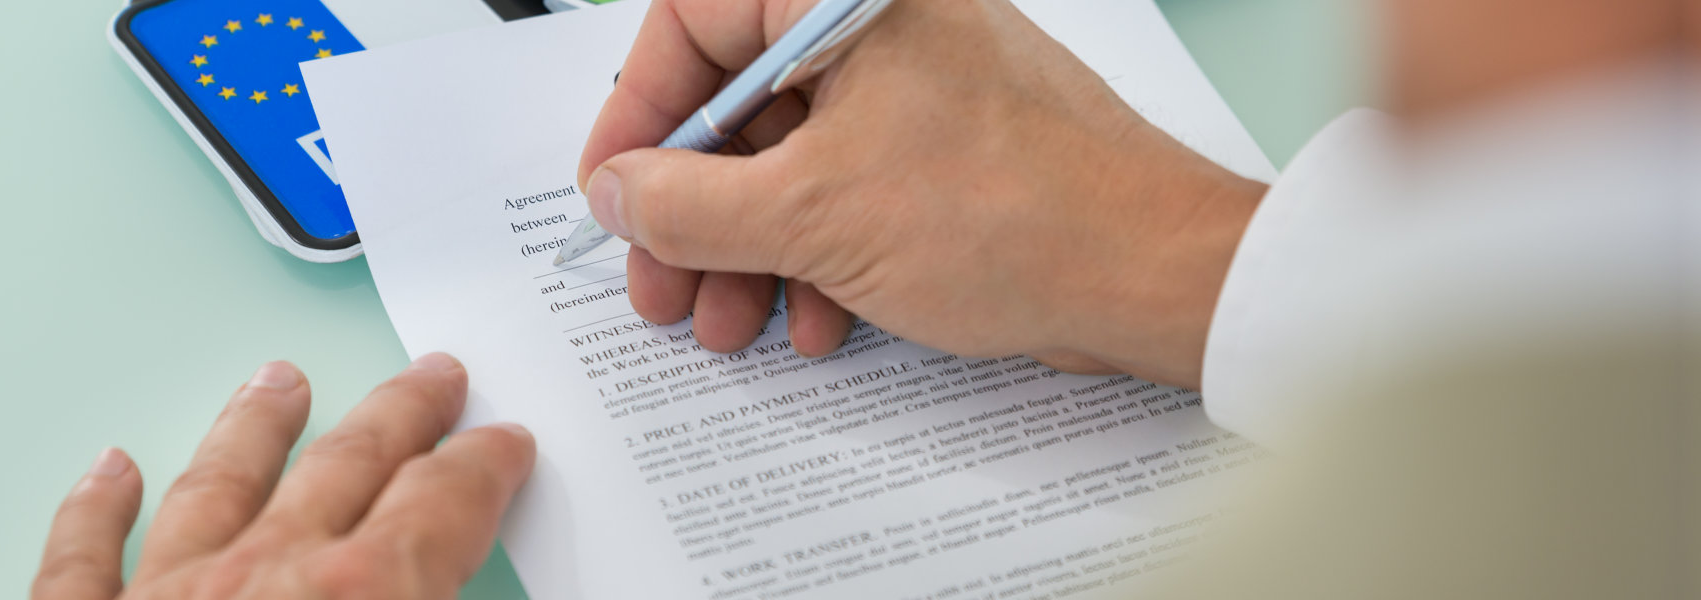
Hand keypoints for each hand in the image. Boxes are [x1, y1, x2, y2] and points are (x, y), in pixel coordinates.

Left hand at [31, 355, 533, 598]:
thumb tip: (484, 585)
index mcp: (366, 596)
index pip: (444, 509)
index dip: (482, 468)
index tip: (503, 442)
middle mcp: (266, 577)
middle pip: (347, 471)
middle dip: (397, 417)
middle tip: (429, 377)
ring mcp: (165, 597)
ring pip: (219, 486)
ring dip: (257, 428)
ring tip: (278, 380)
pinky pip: (84, 559)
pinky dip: (98, 508)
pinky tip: (109, 469)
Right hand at [577, 0, 1267, 387]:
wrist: (1155, 275)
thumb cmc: (1022, 212)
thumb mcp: (812, 215)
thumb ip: (687, 202)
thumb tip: (620, 192)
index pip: (691, 21)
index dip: (637, 112)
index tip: (612, 188)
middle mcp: (882, 27)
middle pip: (737, 103)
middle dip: (692, 211)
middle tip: (662, 285)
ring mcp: (919, 88)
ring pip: (790, 159)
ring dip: (748, 252)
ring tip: (733, 322)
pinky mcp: (947, 152)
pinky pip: (850, 190)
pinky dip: (817, 257)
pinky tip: (815, 321)